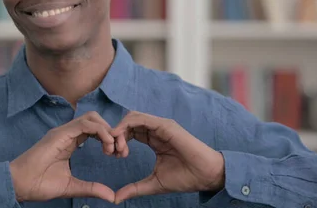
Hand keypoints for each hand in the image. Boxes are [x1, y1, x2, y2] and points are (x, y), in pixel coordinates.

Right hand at [9, 111, 117, 202]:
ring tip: (113, 148)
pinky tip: (106, 145)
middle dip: (112, 132)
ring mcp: (64, 131)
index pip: (95, 131)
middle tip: (120, 151)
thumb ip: (91, 188)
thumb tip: (111, 196)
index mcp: (70, 142)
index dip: (110, 138)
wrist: (20, 184)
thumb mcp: (72, 187)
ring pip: (92, 118)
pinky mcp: (60, 134)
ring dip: (107, 130)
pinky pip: (85, 124)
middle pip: (96, 120)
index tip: (118, 154)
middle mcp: (68, 133)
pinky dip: (100, 131)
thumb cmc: (40, 184)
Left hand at [110, 111, 224, 203]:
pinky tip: (121, 139)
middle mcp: (156, 129)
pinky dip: (127, 126)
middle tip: (111, 152)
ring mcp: (161, 126)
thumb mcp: (153, 184)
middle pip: (128, 124)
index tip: (113, 156)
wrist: (205, 176)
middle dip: (116, 135)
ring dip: (120, 130)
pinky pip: (141, 119)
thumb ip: (134, 188)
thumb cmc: (184, 178)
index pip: (130, 132)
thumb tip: (115, 198)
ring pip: (132, 118)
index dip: (118, 141)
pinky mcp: (165, 125)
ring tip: (116, 148)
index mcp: (153, 139)